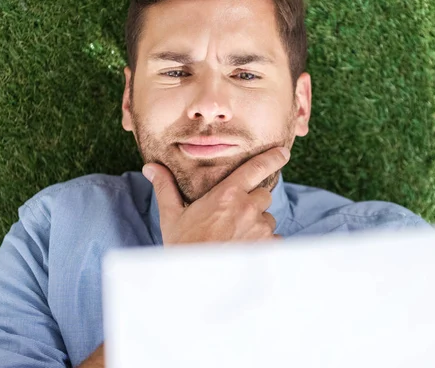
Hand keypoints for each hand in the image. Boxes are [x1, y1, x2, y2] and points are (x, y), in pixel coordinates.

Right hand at [142, 147, 289, 244]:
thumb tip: (152, 167)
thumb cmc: (183, 247)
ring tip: (235, 238)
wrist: (196, 282)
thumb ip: (166, 188)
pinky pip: (273, 240)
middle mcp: (248, 208)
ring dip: (257, 224)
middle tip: (234, 216)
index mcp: (227, 195)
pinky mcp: (268, 248)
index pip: (256, 168)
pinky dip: (263, 244)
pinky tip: (244, 251)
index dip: (272, 157)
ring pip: (267, 219)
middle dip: (253, 202)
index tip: (282, 152)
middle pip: (263, 195)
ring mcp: (260, 229)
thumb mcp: (171, 216)